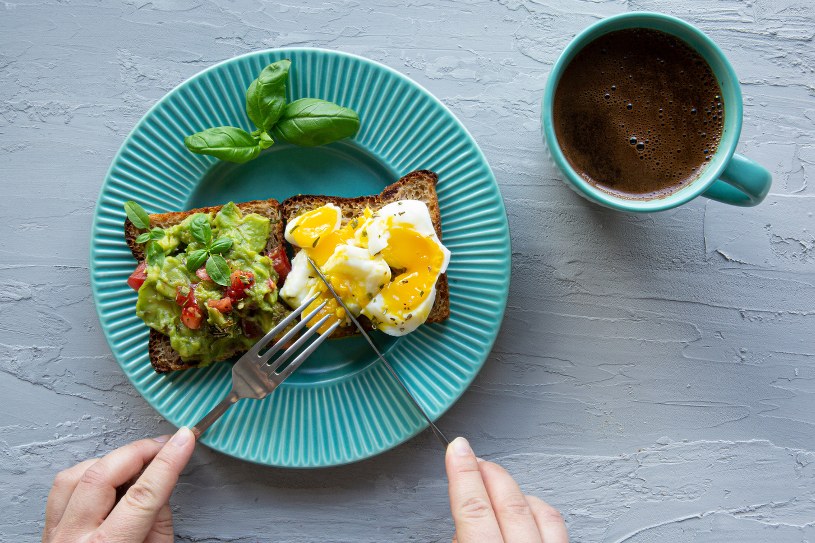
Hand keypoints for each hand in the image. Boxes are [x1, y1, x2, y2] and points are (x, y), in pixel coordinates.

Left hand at [43, 427, 195, 542]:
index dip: (168, 461)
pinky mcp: (48, 527)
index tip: (185, 439)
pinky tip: (109, 479)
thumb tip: (160, 482)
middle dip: (139, 450)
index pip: (143, 493)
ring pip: (79, 473)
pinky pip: (65, 485)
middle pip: (105, 474)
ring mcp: (56, 532)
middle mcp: (75, 539)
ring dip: (112, 461)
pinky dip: (90, 472)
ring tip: (136, 466)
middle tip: (165, 444)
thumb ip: (159, 519)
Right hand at [446, 437, 567, 542]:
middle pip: (508, 502)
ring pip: (536, 508)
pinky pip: (556, 524)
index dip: (463, 473)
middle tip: (472, 457)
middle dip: (488, 473)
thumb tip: (460, 527)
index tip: (457, 449)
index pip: (474, 509)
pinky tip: (526, 506)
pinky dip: (538, 507)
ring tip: (494, 481)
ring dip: (512, 489)